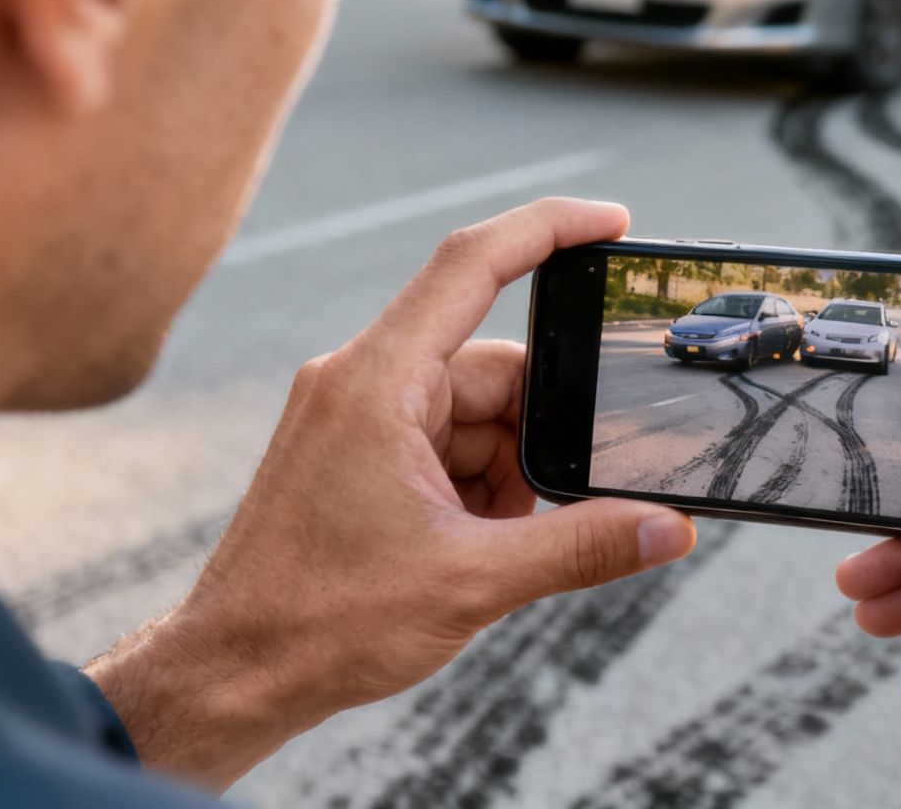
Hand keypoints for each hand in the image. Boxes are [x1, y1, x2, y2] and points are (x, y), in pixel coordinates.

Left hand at [86, 199, 695, 789]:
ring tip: (502, 542)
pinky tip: (481, 544)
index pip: (472, 265)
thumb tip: (668, 528)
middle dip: (544, 430)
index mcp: (377, 383)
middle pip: (495, 367)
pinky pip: (450, 444)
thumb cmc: (317, 623)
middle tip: (571, 494)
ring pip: (479, 413)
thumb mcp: (472, 583)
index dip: (549, 228)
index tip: (614, 223)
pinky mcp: (360, 454)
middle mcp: (362, 383)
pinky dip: (483, 488)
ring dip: (512, 470)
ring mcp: (358, 418)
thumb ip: (582, 547)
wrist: (232, 677)